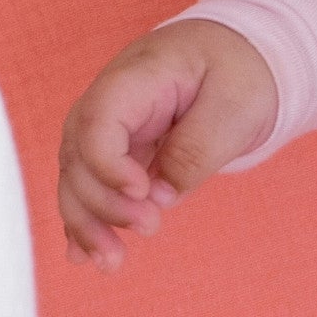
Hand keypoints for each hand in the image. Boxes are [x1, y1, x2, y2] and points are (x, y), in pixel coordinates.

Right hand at [57, 19, 279, 271]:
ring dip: (88, 224)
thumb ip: (196, 148)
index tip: (143, 193)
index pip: (97, 125)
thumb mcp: (234, 103)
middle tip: (150, 228)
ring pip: (77, 179)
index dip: (109, 166)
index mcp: (133, 79)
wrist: (239, 53)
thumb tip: (160, 197)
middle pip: (78, 158)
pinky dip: (86, 219)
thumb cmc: (239, 70)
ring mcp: (106, 128)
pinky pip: (90, 186)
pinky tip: (83, 255)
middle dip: (103, 204)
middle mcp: (106, 104)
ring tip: (111, 264)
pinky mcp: (115, 151)